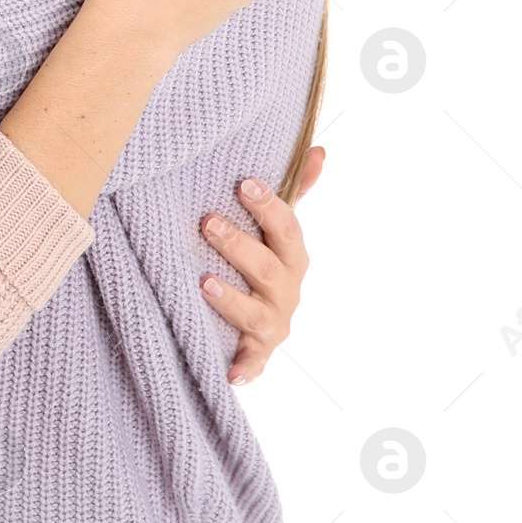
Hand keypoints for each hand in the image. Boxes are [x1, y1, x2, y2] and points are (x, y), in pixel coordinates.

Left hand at [199, 146, 324, 384]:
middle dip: (238, 245)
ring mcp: (273, 324)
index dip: (268, 206)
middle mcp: (287, 291)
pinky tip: (231, 373)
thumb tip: (318, 149)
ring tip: (203, 281)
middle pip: (267, 268)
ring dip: (231, 298)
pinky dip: (244, 369)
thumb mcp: (275, 228)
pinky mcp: (257, 353)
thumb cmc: (260, 261)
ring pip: (254, 312)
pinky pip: (252, 363)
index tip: (243, 182)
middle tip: (206, 222)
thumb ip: (294, 190)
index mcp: (292, 257)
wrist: (254, 320)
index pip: (287, 229)